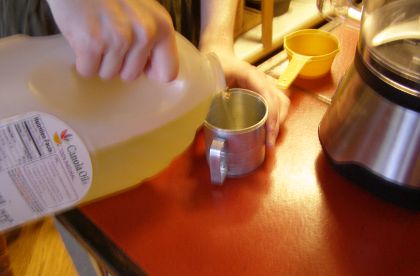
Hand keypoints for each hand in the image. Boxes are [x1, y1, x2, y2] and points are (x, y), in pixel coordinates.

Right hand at [47, 0, 177, 81]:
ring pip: (108, 74)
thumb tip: (154, 71)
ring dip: (98, 60)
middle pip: (131, 76)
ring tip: (94, 33)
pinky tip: (81, 37)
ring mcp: (119, 38)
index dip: (150, 71)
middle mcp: (145, 33)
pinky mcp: (92, 42)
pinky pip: (88, 70)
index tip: (139, 65)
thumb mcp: (142, 9)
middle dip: (117, 63)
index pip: (168, 72)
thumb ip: (153, 36)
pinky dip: (82, 60)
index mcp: (162, 25)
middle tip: (107, 37)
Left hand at [201, 47, 289, 147]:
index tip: (269, 131)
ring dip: (279, 120)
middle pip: (280, 101)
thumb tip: (204, 120)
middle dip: (277, 123)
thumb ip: (209, 97)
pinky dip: (276, 116)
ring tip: (270, 138)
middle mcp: (262, 78)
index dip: (271, 114)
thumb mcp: (211, 79)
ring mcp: (265, 83)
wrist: (220, 54)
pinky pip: (277, 102)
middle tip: (269, 142)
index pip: (268, 95)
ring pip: (282, 102)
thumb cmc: (215, 65)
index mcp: (250, 75)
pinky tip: (269, 129)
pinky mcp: (264, 89)